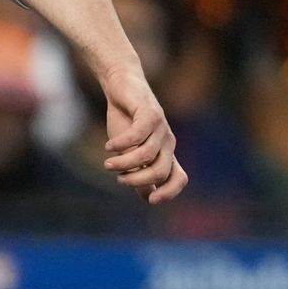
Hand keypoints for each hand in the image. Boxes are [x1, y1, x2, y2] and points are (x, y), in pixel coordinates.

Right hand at [100, 65, 186, 202]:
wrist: (122, 87)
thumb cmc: (126, 121)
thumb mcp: (131, 152)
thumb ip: (139, 172)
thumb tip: (147, 197)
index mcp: (166, 154)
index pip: (179, 178)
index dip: (170, 192)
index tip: (151, 201)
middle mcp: (168, 142)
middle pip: (161, 171)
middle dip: (137, 180)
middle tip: (119, 178)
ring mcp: (161, 127)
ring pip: (147, 155)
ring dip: (124, 163)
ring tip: (108, 163)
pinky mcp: (150, 113)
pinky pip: (137, 135)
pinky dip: (121, 143)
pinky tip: (109, 145)